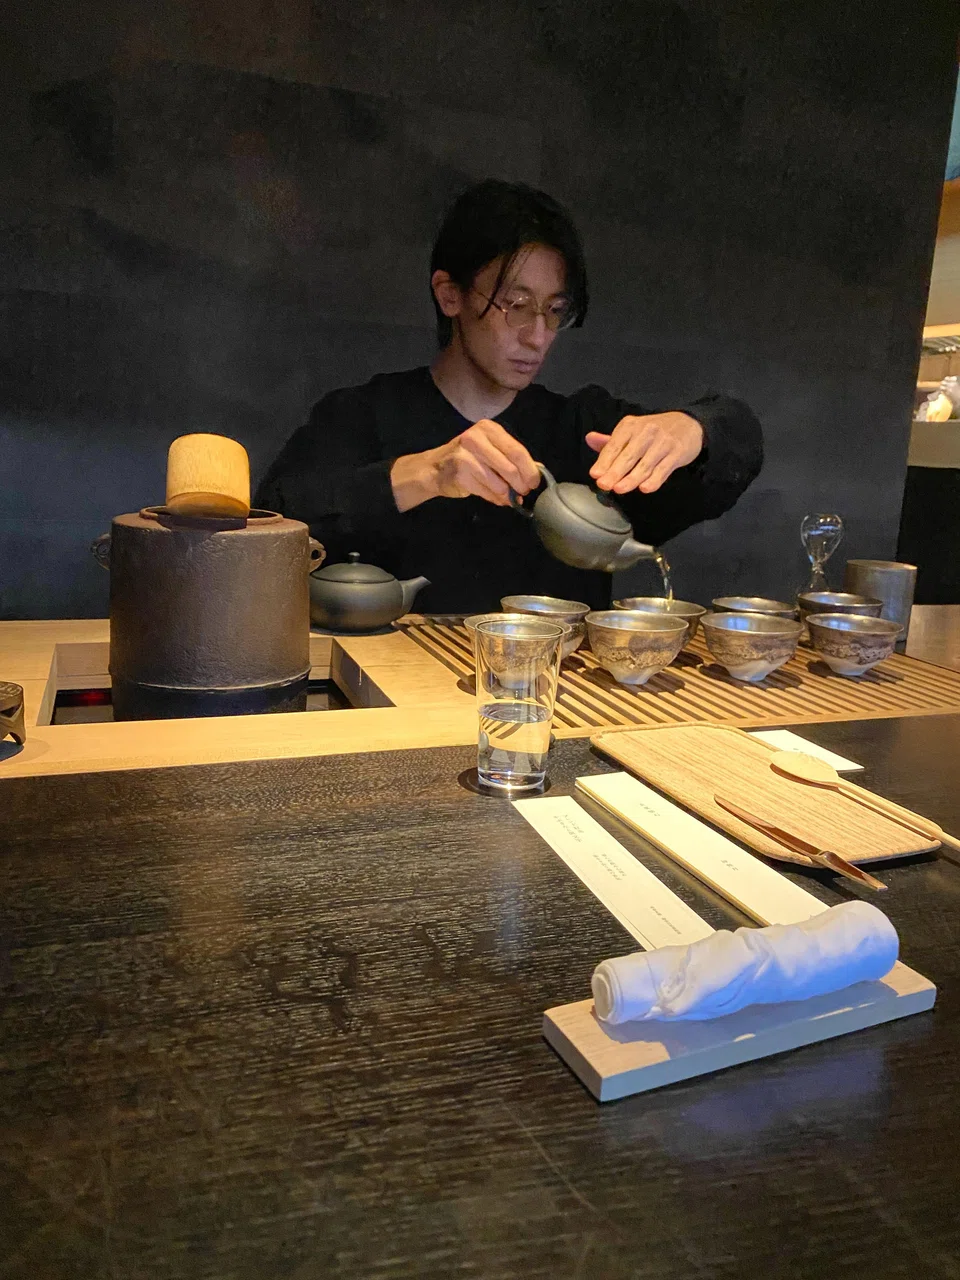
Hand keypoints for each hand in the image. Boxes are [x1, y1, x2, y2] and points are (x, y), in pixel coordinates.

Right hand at [391, 419, 540, 511]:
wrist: (435, 468)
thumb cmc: (468, 458)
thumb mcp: (490, 450)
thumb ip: (512, 458)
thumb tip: (537, 471)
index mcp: (489, 429)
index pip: (517, 450)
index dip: (530, 470)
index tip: (534, 483)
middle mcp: (477, 438)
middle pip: (510, 467)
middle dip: (521, 484)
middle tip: (523, 492)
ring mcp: (466, 455)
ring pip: (499, 483)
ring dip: (507, 494)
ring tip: (509, 497)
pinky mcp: (460, 473)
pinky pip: (487, 491)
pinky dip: (495, 499)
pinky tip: (497, 498)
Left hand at [586, 412, 703, 494]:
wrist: (688, 424)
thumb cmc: (654, 431)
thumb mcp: (632, 431)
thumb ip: (610, 441)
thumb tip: (589, 439)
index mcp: (631, 426)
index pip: (615, 445)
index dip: (604, 461)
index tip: (595, 474)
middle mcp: (647, 432)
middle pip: (628, 456)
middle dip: (615, 472)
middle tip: (604, 484)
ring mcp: (663, 442)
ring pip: (645, 465)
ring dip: (631, 479)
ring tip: (619, 489)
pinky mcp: (677, 453)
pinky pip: (663, 469)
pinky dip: (654, 480)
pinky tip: (645, 488)